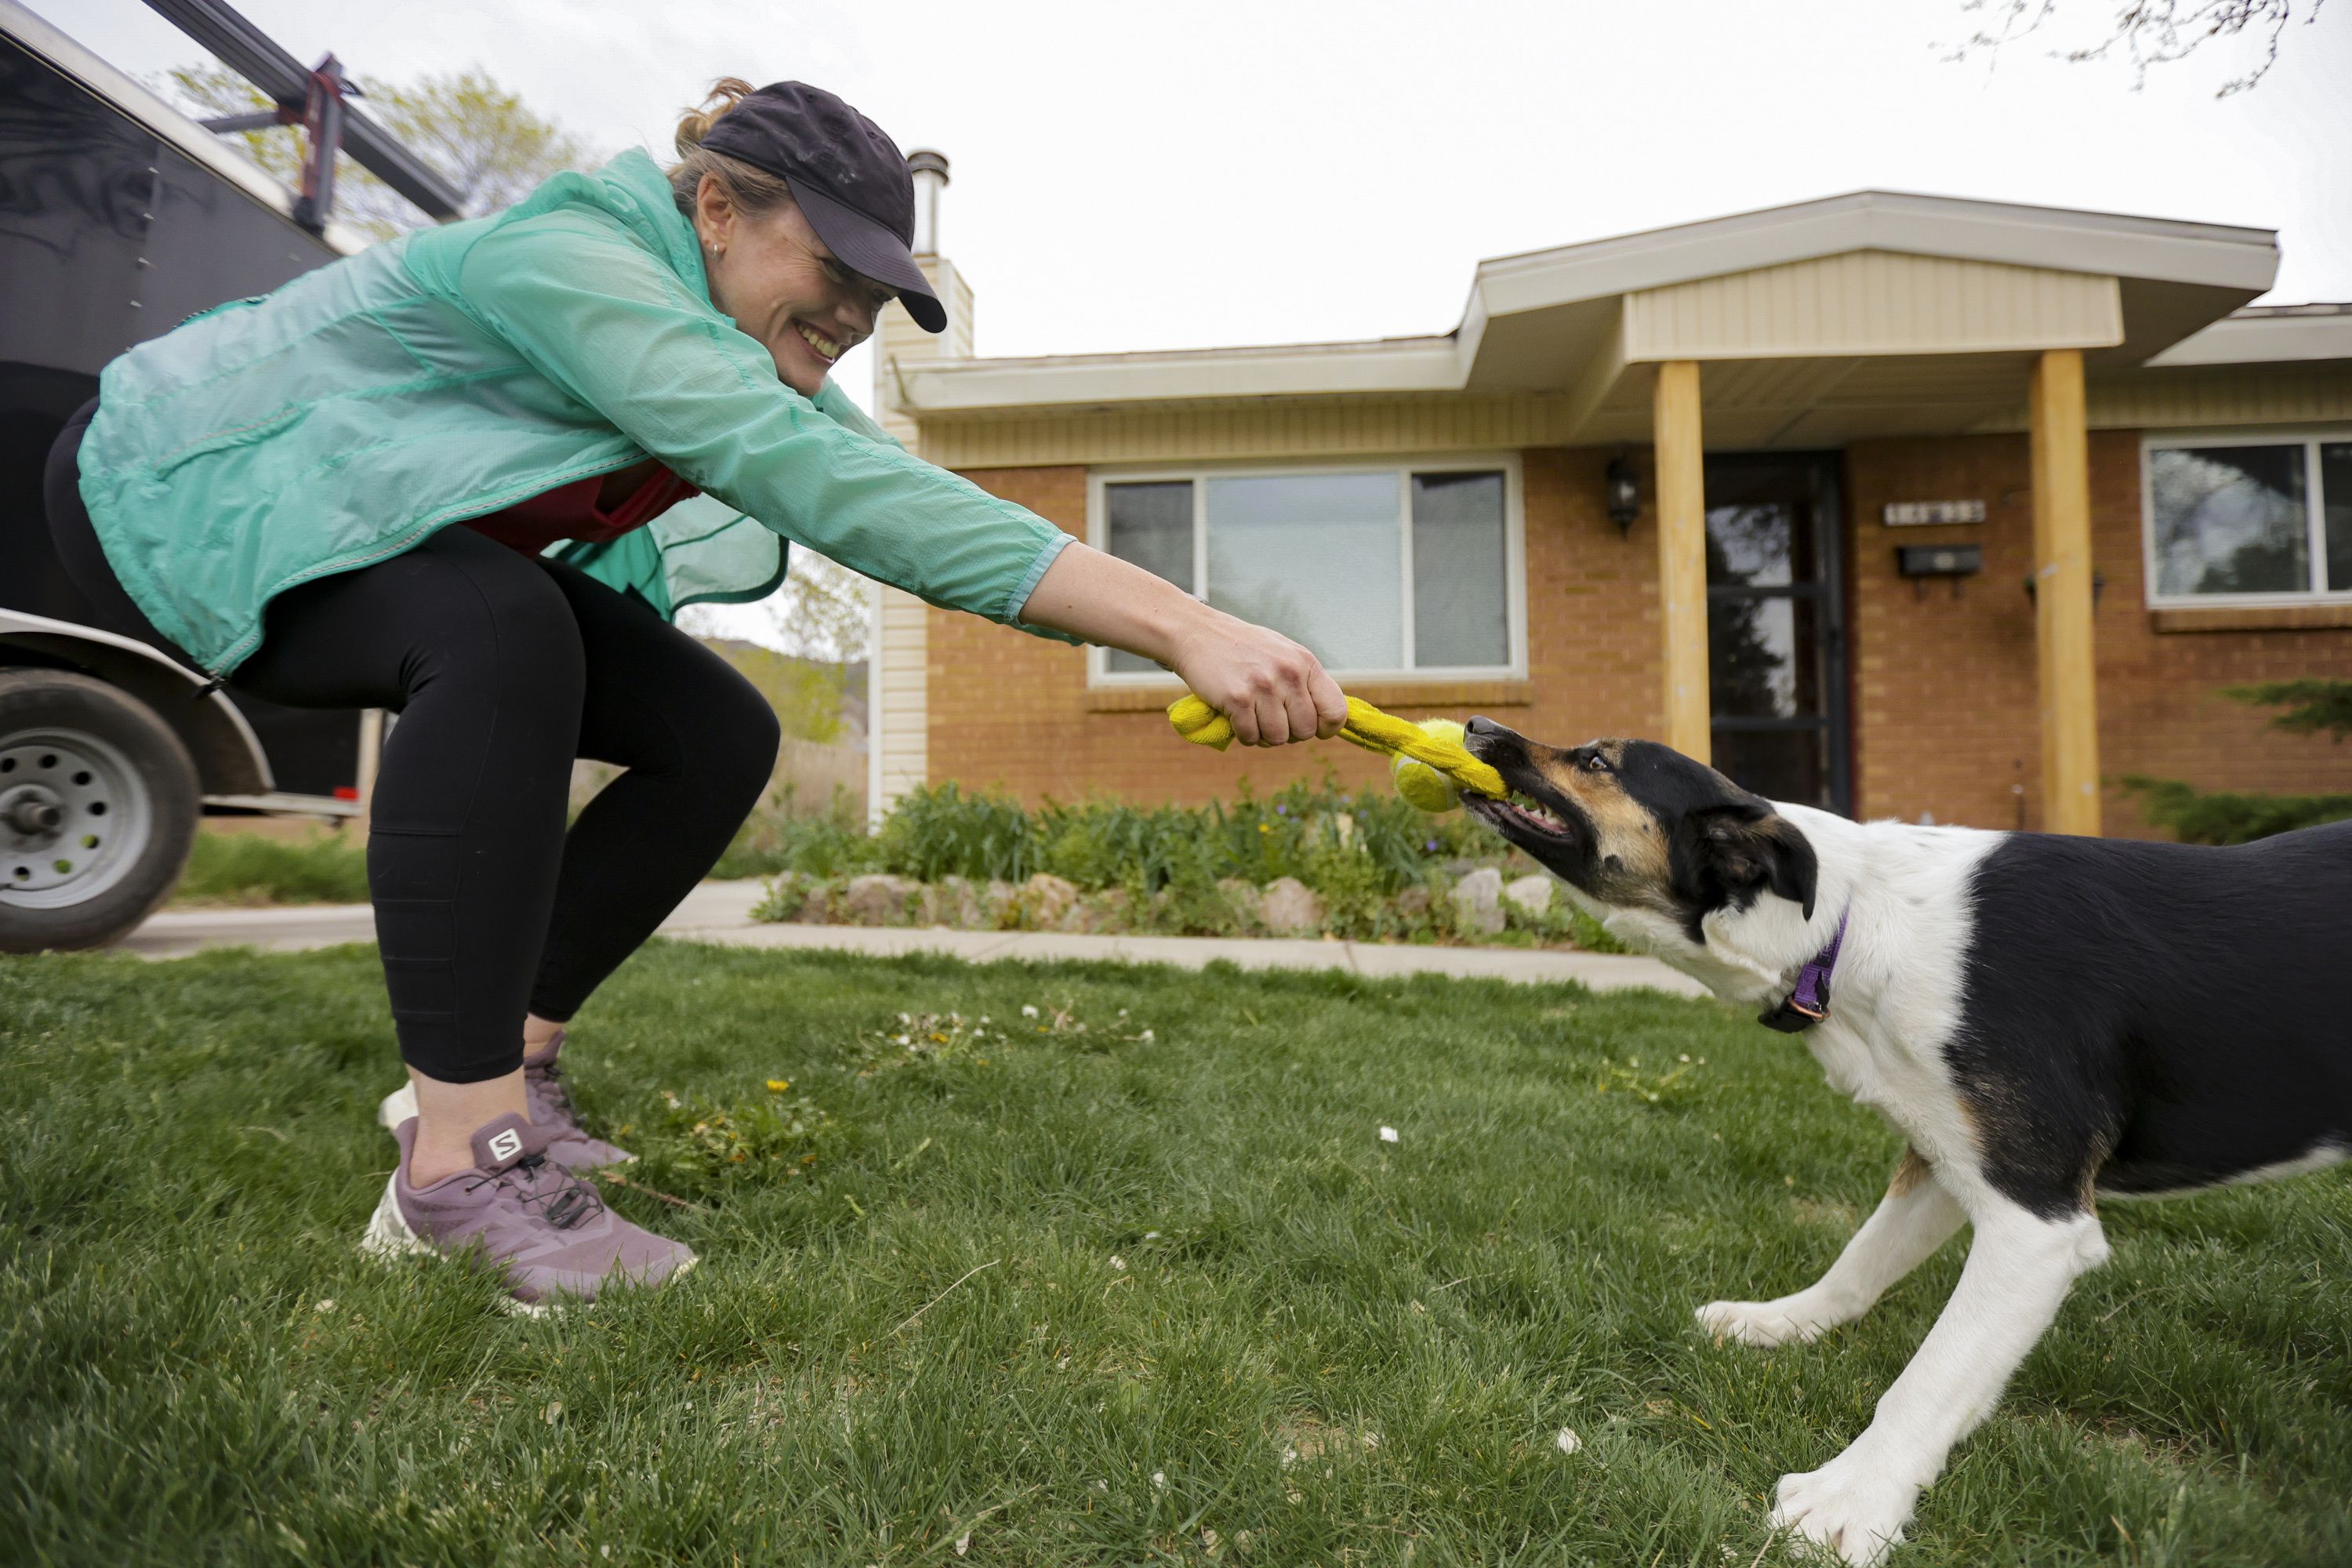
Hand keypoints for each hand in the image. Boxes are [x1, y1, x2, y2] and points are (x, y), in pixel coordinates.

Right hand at [1168, 609, 1346, 746]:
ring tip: (1252, 717)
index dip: (1326, 729)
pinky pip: (1250, 736)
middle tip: (1271, 720)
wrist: (1198, 633)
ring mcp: (1263, 686)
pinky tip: (1235, 717)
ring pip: (1278, 738)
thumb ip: (1305, 682)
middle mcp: (1288, 673)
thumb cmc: (1242, 648)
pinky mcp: (1237, 698)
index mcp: (1305, 663)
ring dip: (1263, 736)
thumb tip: (1328, 718)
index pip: (1336, 711)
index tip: (1313, 729)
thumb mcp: (1283, 654)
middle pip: (1305, 730)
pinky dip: (1243, 734)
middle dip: (1289, 734)